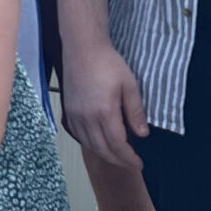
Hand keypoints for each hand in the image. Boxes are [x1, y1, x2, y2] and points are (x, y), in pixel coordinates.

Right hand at [59, 44, 148, 170]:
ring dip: (104, 154)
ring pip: (89, 145)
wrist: (82, 48)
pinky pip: (79, 135)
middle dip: (118, 160)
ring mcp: (75, 115)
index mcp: (104, 112)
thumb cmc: (107, 63)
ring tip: (117, 155)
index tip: (139, 163)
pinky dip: (90, 144)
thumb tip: (142, 134)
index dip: (129, 158)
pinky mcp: (68, 111)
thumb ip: (136, 112)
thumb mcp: (130, 85)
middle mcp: (87, 118)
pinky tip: (99, 142)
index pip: (117, 145)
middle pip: (102, 149)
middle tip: (131, 163)